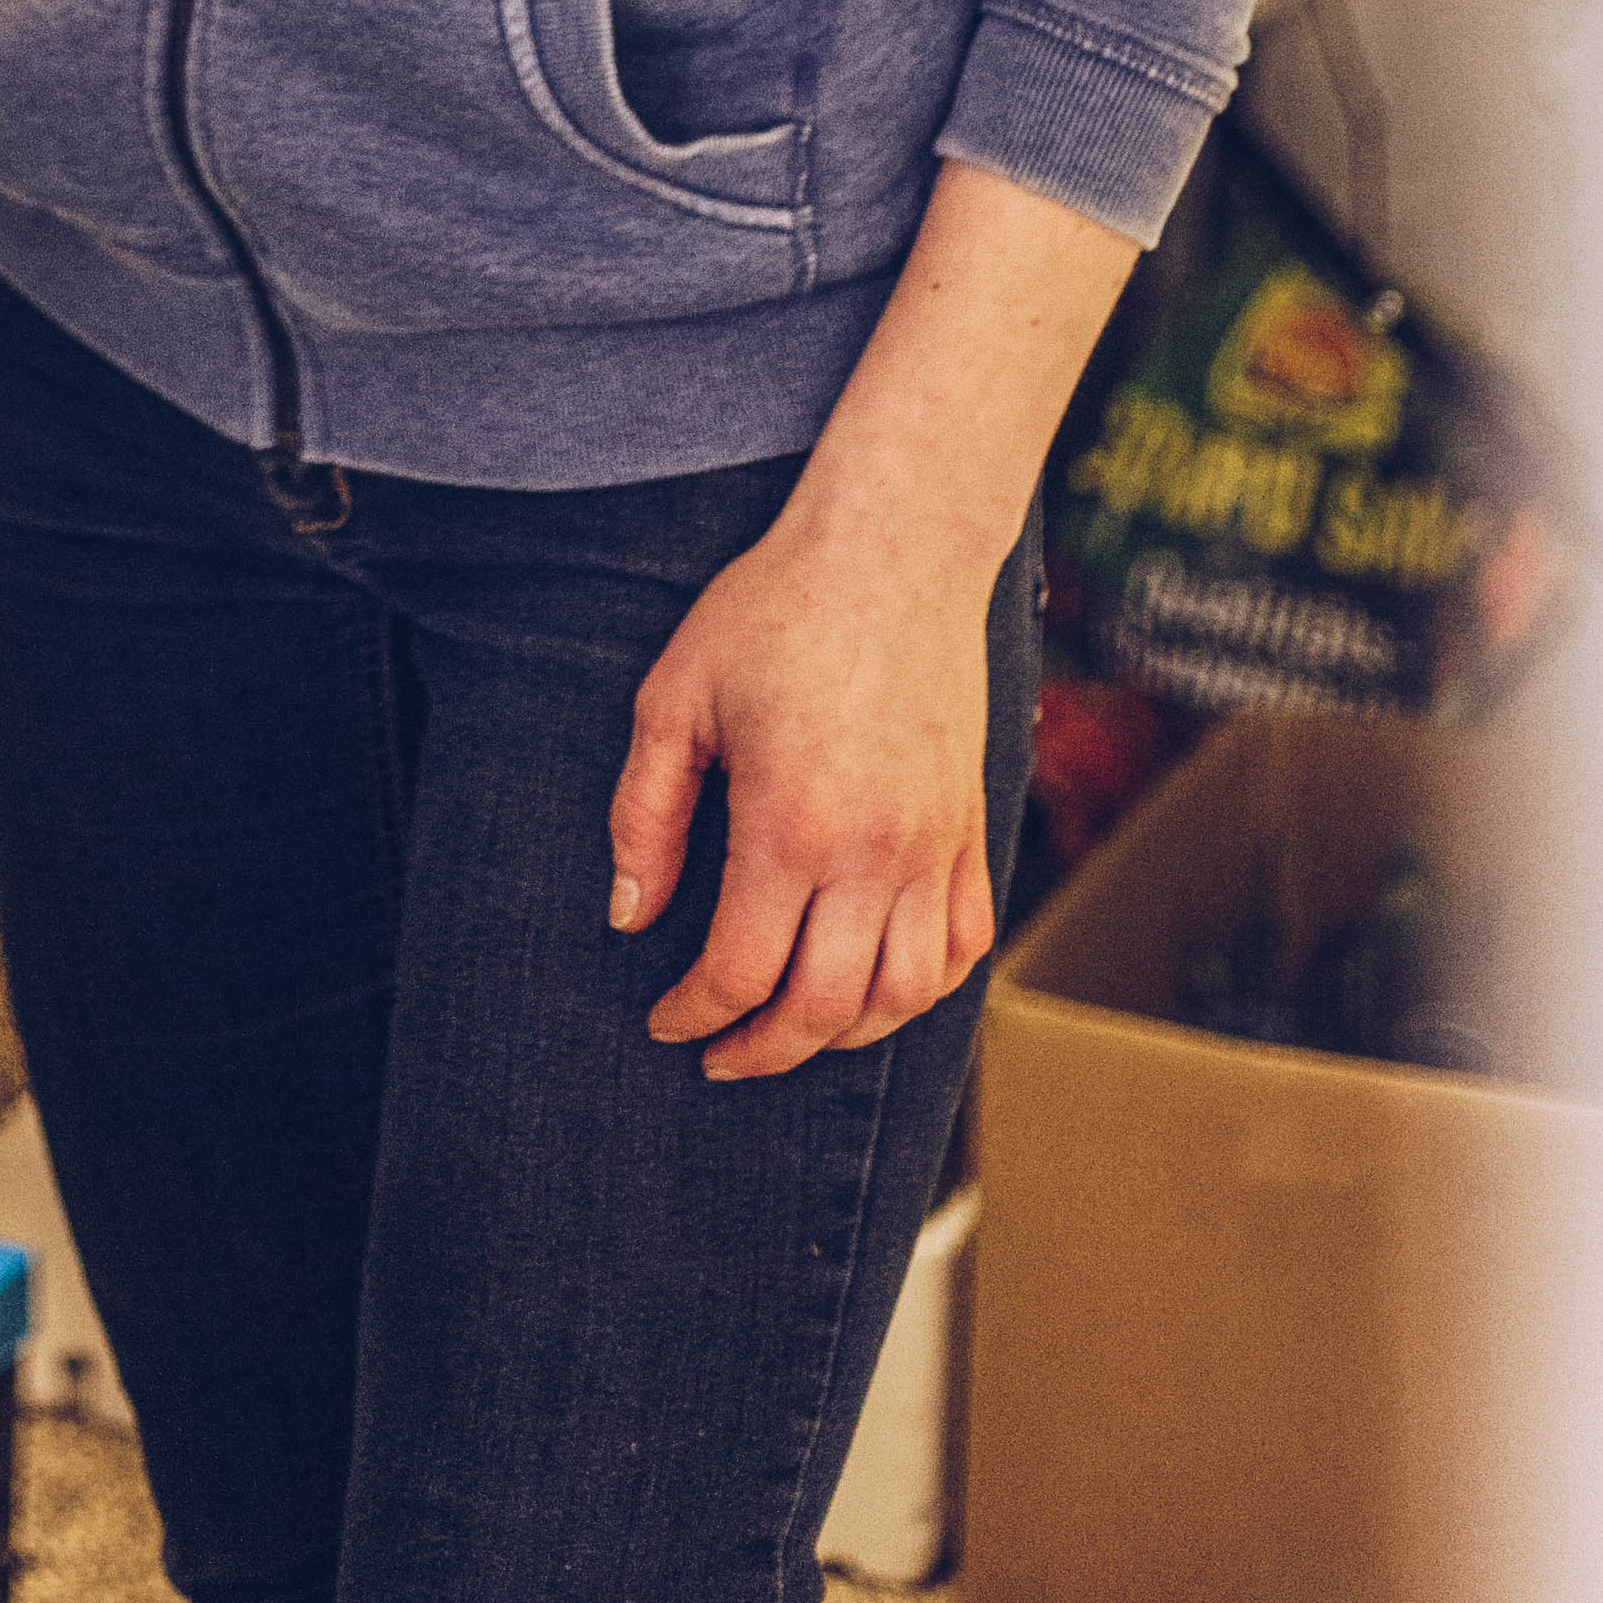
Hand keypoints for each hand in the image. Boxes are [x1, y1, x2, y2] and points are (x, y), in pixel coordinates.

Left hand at [604, 498, 997, 1083]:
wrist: (892, 549)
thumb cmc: (773, 612)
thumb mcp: (676, 699)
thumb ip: (646, 815)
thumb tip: (631, 913)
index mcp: (790, 824)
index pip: (740, 971)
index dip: (693, 1014)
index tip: (665, 1020)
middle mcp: (874, 852)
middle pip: (824, 1008)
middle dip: (763, 1051)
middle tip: (720, 1053)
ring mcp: (935, 845)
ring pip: (905, 995)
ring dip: (844, 1034)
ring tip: (792, 1029)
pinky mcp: (972, 827)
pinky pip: (963, 944)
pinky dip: (923, 987)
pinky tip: (876, 983)